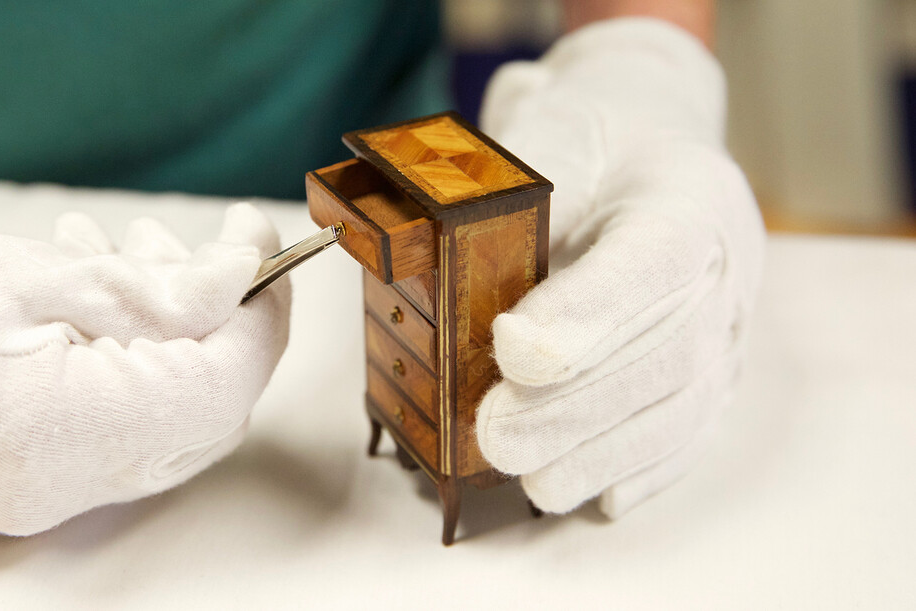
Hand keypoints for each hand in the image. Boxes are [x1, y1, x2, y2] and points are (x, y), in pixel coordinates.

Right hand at [0, 191, 288, 534]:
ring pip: (157, 414)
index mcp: (63, 434)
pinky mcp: (21, 479)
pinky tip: (96, 288)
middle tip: (205, 251)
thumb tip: (241, 280)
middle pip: (199, 411)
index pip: (221, 386)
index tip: (261, 248)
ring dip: (167, 330)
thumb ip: (157, 287)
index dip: (259, 313)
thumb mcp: (39, 271)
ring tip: (130, 249)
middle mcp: (57, 486)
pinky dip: (124, 357)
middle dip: (216, 321)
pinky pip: (111, 423)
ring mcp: (38, 493)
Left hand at [476, 18, 764, 516]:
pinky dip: (646, 468)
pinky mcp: (715, 369)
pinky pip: (692, 429)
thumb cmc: (591, 139)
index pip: (647, 264)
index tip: (513, 350)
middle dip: (577, 405)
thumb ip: (515, 202)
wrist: (646, 142)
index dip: (584, 315)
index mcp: (687, 197)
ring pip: (682, 405)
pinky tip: (601, 496)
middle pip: (667, 351)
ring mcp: (728, 325)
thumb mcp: (551, 135)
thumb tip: (444, 266)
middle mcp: (725, 267)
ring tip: (536, 481)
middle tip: (499, 435)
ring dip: (605, 452)